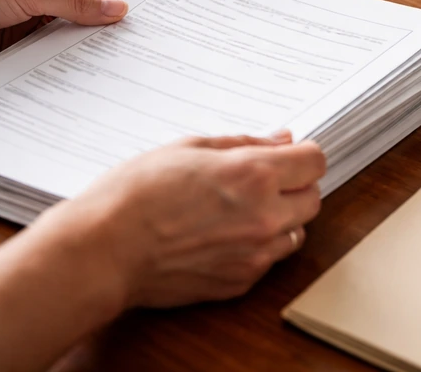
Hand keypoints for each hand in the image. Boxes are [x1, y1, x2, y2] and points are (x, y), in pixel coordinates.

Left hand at [0, 0, 127, 67]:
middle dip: (103, 20)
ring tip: (110, 59)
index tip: (136, 14)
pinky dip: (64, 57)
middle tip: (130, 41)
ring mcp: (33, 12)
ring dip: (83, 41)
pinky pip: (52, 48)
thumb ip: (76, 3)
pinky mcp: (21, 39)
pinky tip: (80, 69)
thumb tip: (119, 9)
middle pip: (86, 3)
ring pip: (71, 28)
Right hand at [0, 133, 326, 371]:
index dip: (301, 155)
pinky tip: (223, 235)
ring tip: (239, 210)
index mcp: (253, 174)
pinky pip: (269, 260)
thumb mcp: (191, 148)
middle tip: (260, 181)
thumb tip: (282, 138)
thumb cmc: (136, 193)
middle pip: (313, 199)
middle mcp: (264, 216)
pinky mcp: (240, 282)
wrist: (105, 249)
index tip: (287, 156)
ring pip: (297, 233)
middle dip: (293, 186)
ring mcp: (255, 254)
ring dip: (281, 219)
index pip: (315, 161)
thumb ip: (245, 143)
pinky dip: (258, 247)